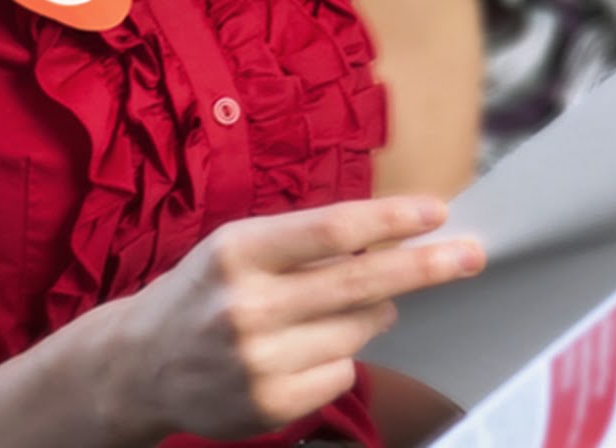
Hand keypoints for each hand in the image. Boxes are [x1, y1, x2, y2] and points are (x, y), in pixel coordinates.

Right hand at [99, 195, 483, 442]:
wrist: (143, 361)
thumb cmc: (205, 289)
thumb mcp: (238, 246)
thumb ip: (303, 245)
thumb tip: (386, 243)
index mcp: (239, 248)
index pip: (332, 229)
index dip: (390, 220)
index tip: (436, 210)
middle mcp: (249, 303)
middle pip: (361, 282)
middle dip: (424, 266)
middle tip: (471, 253)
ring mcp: (261, 359)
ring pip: (358, 331)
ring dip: (367, 315)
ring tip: (322, 309)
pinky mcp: (272, 404)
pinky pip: (341, 372)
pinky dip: (338, 356)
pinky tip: (300, 349)